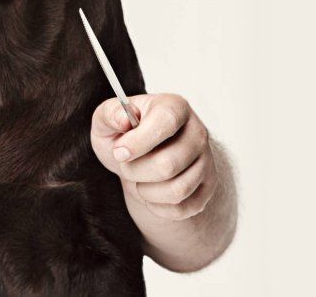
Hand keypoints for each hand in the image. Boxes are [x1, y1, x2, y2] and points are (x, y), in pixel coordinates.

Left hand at [91, 93, 217, 220]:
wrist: (139, 156)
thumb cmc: (123, 134)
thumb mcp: (107, 118)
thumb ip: (110, 114)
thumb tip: (124, 120)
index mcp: (174, 107)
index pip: (165, 123)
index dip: (139, 142)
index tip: (119, 152)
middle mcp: (197, 132)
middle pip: (168, 165)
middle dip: (135, 171)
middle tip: (125, 166)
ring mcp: (206, 160)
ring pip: (177, 190)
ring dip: (146, 192)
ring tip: (137, 180)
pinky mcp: (207, 186)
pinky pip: (184, 209)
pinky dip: (158, 208)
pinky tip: (149, 194)